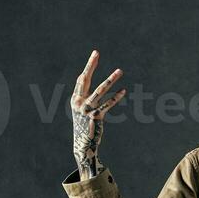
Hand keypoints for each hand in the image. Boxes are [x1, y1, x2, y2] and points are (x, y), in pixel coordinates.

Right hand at [70, 49, 126, 178]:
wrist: (83, 144)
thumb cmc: (84, 126)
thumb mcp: (81, 110)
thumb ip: (84, 96)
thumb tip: (84, 79)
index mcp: (75, 99)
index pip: (81, 79)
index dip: (89, 67)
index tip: (95, 55)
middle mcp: (79, 102)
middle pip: (85, 79)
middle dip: (91, 65)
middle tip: (96, 52)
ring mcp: (87, 109)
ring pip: (100, 90)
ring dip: (111, 79)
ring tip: (119, 70)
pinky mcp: (95, 117)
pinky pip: (107, 104)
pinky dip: (116, 97)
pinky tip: (123, 91)